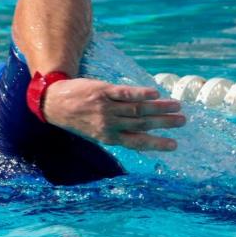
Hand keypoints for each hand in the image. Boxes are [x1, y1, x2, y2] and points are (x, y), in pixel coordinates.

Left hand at [43, 78, 185, 150]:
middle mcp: (109, 124)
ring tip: (176, 106)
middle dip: (164, 123)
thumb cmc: (76, 118)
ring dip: (159, 108)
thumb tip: (138, 134)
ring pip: (137, 109)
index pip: (137, 142)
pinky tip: (154, 93)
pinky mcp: (102, 91)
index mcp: (108, 137)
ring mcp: (106, 108)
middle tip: (182, 121)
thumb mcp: (94, 132)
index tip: (174, 145)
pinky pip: (124, 94)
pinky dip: (140, 94)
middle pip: (142, 124)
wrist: (53, 102)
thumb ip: (115, 133)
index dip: (156, 144)